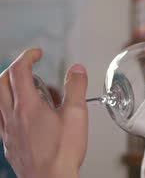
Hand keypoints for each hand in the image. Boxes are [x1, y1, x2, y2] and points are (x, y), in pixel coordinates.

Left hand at [0, 49, 87, 177]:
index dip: (28, 56)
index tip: (37, 53)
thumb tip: (76, 69)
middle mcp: (12, 116)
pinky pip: (0, 118)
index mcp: (28, 106)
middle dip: (13, 68)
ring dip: (6, 87)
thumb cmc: (62, 153)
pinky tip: (19, 113)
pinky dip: (6, 107)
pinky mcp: (9, 143)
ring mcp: (7, 131)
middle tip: (28, 66)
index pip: (19, 71)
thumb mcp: (77, 115)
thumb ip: (76, 88)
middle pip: (1, 83)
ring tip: (25, 88)